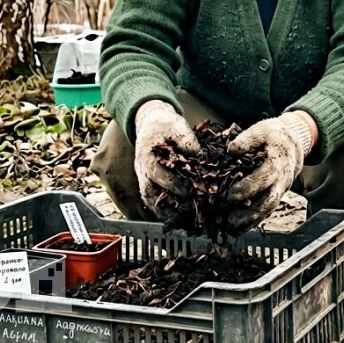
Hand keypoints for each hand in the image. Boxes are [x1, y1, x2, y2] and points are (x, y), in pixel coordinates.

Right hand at [133, 100, 199, 214]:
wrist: (151, 121)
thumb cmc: (166, 125)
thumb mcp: (179, 127)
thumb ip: (189, 143)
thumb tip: (201, 158)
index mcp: (149, 156)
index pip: (158, 174)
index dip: (173, 185)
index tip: (189, 192)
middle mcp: (142, 169)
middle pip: (149, 192)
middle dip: (168, 204)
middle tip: (187, 211)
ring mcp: (142, 177)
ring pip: (148, 199)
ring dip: (162, 212)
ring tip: (181, 221)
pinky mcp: (147, 181)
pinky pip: (150, 199)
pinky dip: (161, 210)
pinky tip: (176, 216)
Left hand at [223, 111, 314, 230]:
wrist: (294, 143)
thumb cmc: (275, 136)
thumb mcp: (262, 129)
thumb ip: (248, 138)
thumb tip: (232, 149)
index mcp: (278, 162)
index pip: (264, 177)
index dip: (248, 188)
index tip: (230, 195)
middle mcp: (282, 180)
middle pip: (269, 200)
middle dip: (249, 212)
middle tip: (230, 219)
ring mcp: (280, 190)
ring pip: (268, 209)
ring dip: (250, 220)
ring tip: (231, 227)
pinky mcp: (276, 195)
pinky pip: (266, 211)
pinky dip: (253, 221)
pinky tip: (238, 227)